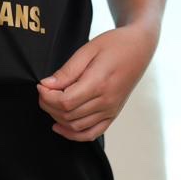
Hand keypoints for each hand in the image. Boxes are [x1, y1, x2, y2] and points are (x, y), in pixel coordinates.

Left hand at [36, 25, 157, 141]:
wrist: (139, 48)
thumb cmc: (115, 45)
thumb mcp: (88, 50)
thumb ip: (67, 71)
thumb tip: (47, 85)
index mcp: (99, 84)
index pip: (65, 102)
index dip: (47, 96)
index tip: (41, 85)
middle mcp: (106, 102)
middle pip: (68, 115)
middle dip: (48, 105)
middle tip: (43, 91)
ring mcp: (111, 110)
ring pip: (76, 126)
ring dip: (57, 118)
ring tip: (50, 103)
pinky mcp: (113, 114)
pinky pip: (91, 133)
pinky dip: (73, 134)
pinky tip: (60, 126)